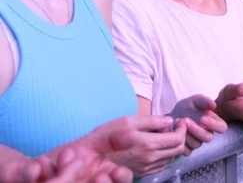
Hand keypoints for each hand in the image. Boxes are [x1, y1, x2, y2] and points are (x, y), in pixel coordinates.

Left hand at [0, 147, 131, 182]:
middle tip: (98, 178)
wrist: (36, 166)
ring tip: (68, 163)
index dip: (120, 179)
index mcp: (101, 179)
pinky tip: (39, 164)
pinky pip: (36, 180)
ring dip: (69, 179)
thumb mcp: (95, 143)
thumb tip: (136, 135)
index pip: (120, 181)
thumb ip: (114, 140)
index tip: (116, 172)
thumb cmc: (70, 157)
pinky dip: (35, 172)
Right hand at [49, 116, 186, 176]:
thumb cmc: (106, 136)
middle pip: (178, 150)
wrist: (88, 158)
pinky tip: (156, 146)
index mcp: (148, 144)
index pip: (178, 139)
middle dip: (181, 136)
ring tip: (164, 135)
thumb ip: (151, 121)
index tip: (180, 121)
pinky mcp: (141, 173)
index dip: (183, 129)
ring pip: (171, 158)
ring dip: (173, 146)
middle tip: (174, 127)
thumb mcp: (128, 121)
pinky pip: (160, 165)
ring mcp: (145, 168)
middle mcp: (150, 159)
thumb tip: (169, 120)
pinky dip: (164, 155)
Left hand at [170, 95, 226, 153]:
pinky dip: (179, 142)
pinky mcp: (187, 149)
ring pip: (196, 144)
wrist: (170, 117)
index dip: (214, 125)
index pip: (222, 127)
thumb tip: (213, 105)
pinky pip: (186, 151)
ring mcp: (197, 142)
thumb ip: (204, 100)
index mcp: (213, 122)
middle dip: (197, 130)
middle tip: (185, 119)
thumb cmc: (186, 107)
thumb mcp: (194, 100)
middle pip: (209, 138)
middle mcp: (207, 133)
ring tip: (176, 123)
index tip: (202, 118)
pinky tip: (172, 132)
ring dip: (186, 134)